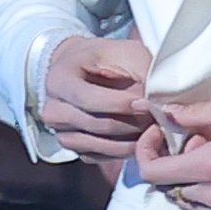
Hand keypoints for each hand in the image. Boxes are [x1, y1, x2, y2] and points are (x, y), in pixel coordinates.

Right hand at [41, 35, 157, 163]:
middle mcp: (53, 110)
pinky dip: (122, 151)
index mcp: (59, 80)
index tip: (147, 103)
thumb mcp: (123, 52)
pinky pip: (100, 156)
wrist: (81, 69)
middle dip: (131, 124)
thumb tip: (157, 101)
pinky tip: (139, 139)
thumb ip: (141, 72)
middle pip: (96, 125)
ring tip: (152, 129)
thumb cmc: (104, 58)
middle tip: (157, 119)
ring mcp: (61, 132)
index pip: (89, 100)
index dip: (120, 104)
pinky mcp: (73, 148)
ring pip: (99, 145)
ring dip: (130, 141)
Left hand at [135, 93, 210, 209]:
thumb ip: (196, 113)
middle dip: (175, 158)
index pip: (152, 171)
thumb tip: (163, 113)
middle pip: (171, 183)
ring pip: (193, 195)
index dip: (146, 148)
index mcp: (209, 169)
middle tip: (200, 133)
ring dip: (195, 173)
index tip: (160, 130)